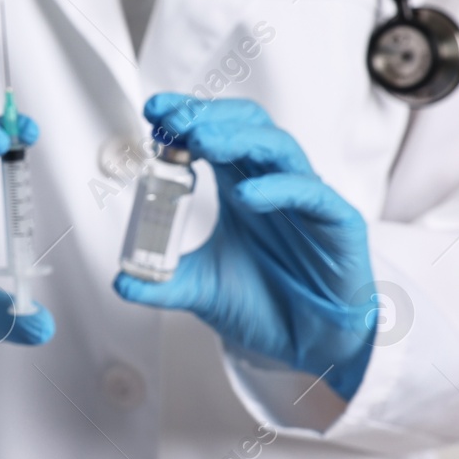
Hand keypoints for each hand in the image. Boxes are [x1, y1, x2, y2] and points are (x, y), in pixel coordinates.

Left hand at [113, 93, 377, 398]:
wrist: (313, 346)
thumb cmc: (268, 305)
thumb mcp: (202, 290)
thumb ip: (162, 283)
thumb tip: (120, 281)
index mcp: (240, 186)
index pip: (215, 133)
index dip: (187, 117)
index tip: (153, 112)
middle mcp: (273, 183)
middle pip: (246, 127)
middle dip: (208, 117)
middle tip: (173, 119)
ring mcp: (306, 200)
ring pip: (279, 148)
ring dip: (239, 138)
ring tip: (202, 141)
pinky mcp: (338, 223)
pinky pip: (311, 194)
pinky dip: (279, 188)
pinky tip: (246, 194)